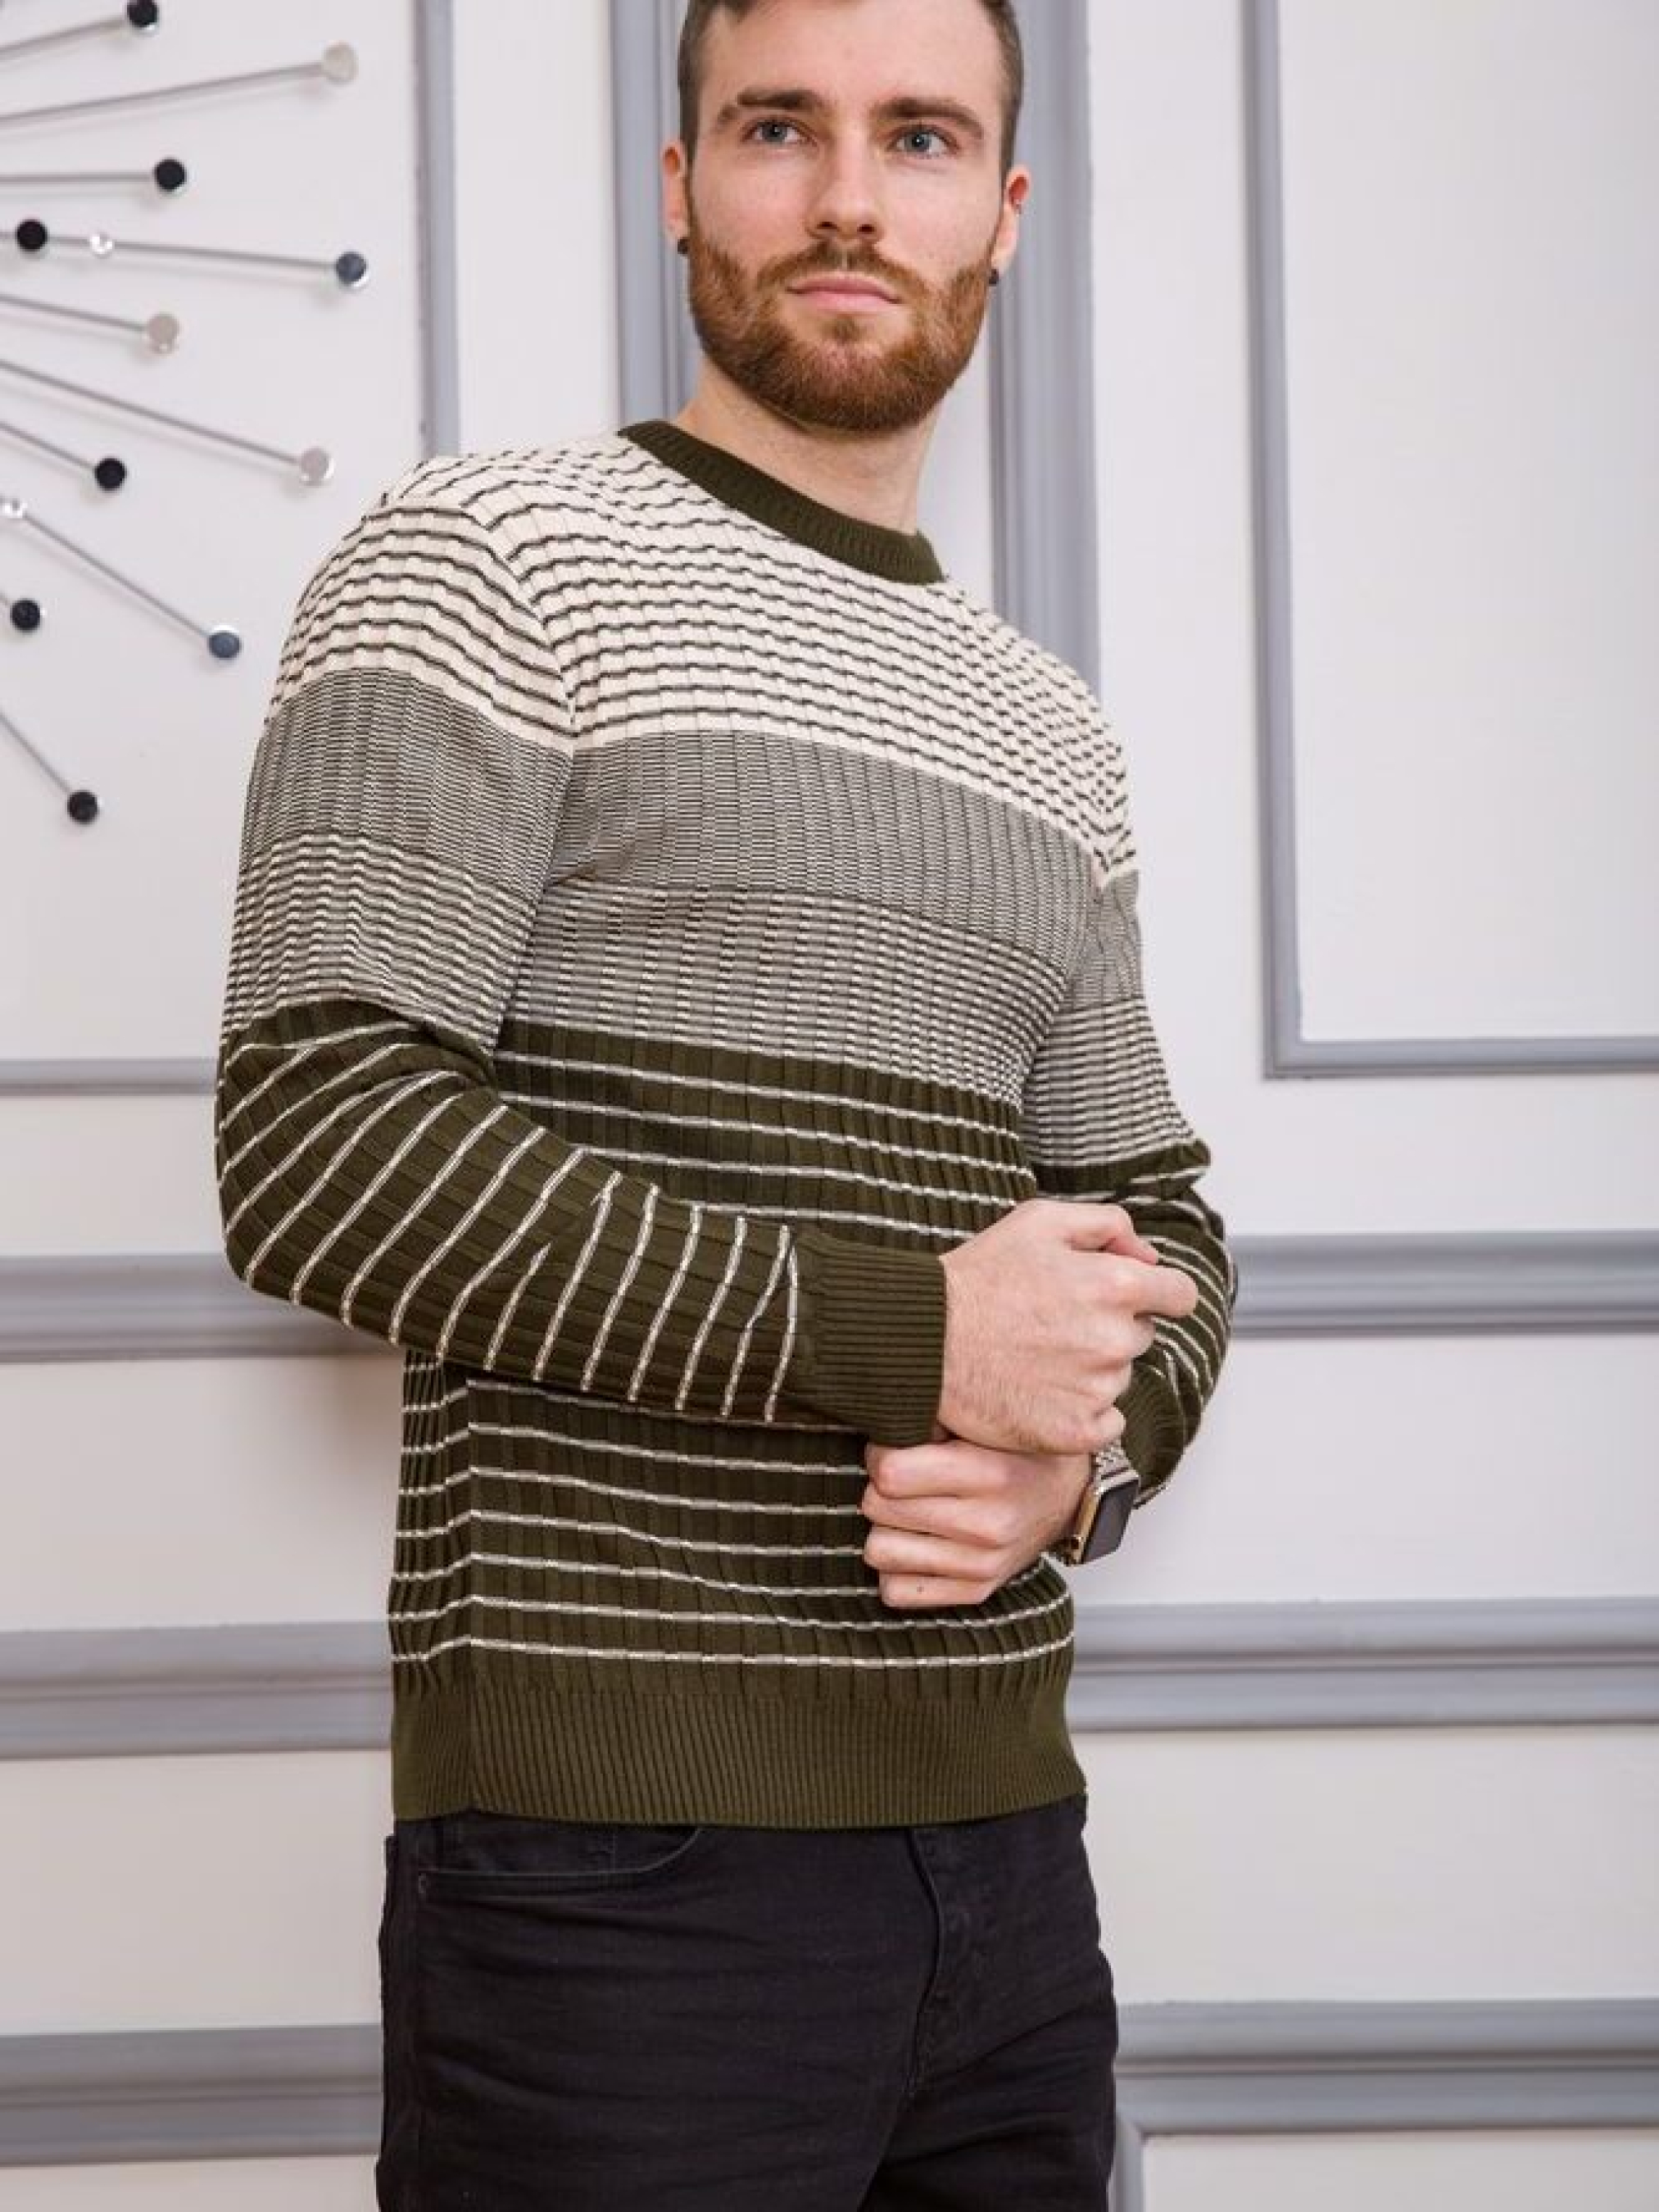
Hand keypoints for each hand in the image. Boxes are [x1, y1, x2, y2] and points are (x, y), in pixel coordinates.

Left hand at [860, 1419, 1092, 1608]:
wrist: (1069, 1496)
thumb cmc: (1021, 1452)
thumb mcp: (987, 1422)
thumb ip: (937, 1421)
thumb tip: (883, 1421)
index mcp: (991, 1474)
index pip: (891, 1472)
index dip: (881, 1454)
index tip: (894, 1449)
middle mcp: (988, 1525)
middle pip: (879, 1508)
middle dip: (881, 1489)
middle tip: (901, 1478)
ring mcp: (982, 1565)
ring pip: (879, 1552)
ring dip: (885, 1529)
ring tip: (908, 1510)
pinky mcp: (976, 1591)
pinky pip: (895, 1591)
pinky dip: (897, 1568)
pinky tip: (916, 1543)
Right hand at [937, 1199, 1198, 1456]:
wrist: (923, 1339)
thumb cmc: (976, 1278)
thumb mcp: (1040, 1220)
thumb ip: (1109, 1224)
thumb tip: (1149, 1256)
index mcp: (1116, 1285)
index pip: (1180, 1295)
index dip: (1157, 1293)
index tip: (1132, 1299)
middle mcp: (1114, 1340)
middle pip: (1141, 1336)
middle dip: (1109, 1327)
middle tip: (1054, 1322)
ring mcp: (1095, 1391)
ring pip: (1118, 1378)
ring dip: (1091, 1369)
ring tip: (1036, 1355)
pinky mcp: (1074, 1432)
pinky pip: (1106, 1424)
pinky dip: (1083, 1413)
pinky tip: (1043, 1392)